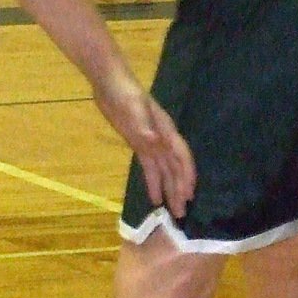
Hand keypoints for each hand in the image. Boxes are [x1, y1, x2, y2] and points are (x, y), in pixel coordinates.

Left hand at [91, 67, 195, 218]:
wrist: (110, 83)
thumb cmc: (124, 92)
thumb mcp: (133, 107)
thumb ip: (144, 126)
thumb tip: (155, 142)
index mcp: (165, 130)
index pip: (181, 156)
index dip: (186, 175)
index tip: (188, 195)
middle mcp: (162, 139)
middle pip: (174, 168)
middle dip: (179, 189)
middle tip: (181, 214)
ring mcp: (151, 142)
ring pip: (164, 170)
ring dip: (169, 189)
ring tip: (173, 212)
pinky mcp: (139, 144)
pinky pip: (150, 167)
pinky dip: (153, 182)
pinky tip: (154, 197)